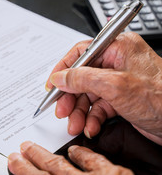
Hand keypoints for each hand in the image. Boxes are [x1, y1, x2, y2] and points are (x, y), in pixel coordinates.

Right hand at [7, 141, 140, 174]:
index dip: (20, 173)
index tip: (10, 165)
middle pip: (42, 172)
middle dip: (27, 162)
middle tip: (17, 153)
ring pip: (60, 163)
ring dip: (45, 154)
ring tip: (33, 146)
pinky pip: (92, 159)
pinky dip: (81, 153)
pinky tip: (74, 149)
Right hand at [45, 32, 161, 144]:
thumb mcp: (114, 86)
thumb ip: (82, 79)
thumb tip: (60, 77)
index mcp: (117, 47)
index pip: (80, 53)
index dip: (63, 70)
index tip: (52, 86)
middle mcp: (117, 62)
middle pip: (81, 77)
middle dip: (71, 97)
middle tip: (61, 111)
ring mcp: (119, 81)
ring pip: (88, 95)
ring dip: (79, 112)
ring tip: (75, 124)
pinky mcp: (121, 99)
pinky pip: (99, 107)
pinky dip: (92, 118)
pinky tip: (91, 127)